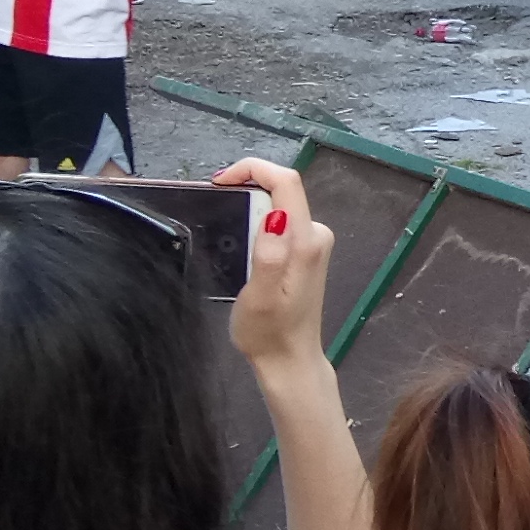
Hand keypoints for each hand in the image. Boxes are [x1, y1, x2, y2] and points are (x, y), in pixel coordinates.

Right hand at [219, 156, 335, 376]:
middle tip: (215, 208)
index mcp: (306, 241)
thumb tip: (273, 215)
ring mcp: (312, 242)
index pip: (286, 181)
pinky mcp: (304, 251)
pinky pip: (279, 220)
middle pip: (281, 189)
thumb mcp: (260, 296)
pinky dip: (256, 220)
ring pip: (279, 204)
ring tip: (223, 226)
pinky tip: (240, 240)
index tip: (219, 182)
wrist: (289, 359)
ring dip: (249, 205)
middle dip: (246, 188)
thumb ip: (268, 255)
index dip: (252, 170)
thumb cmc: (269, 333)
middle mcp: (315, 234)